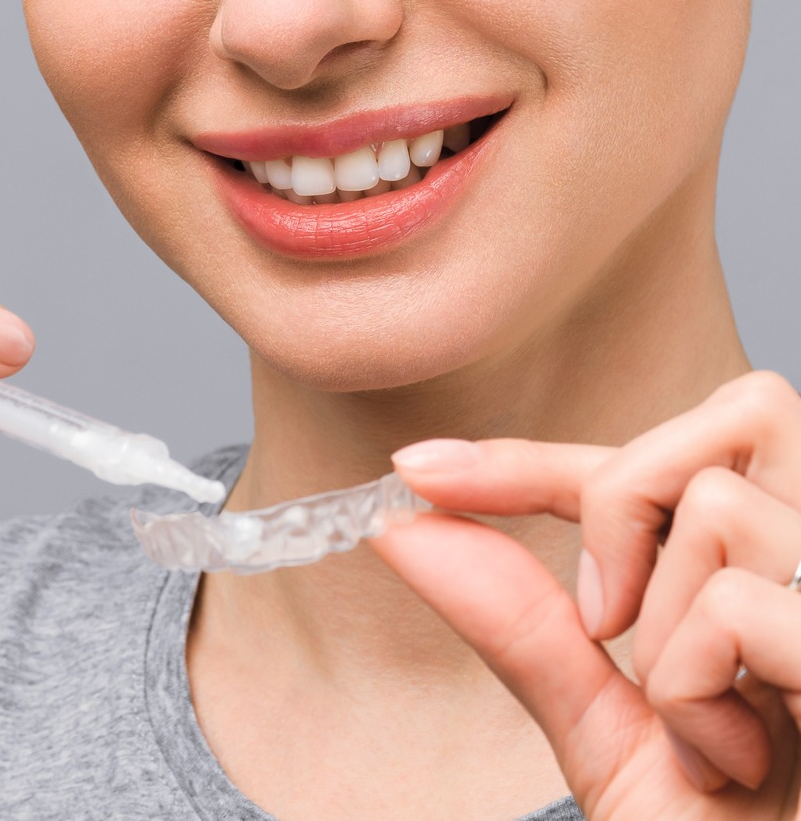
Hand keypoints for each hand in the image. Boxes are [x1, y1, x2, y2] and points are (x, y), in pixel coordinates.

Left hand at [374, 371, 800, 817]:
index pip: (658, 463)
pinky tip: (736, 759)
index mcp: (787, 572)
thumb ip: (525, 624)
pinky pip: (734, 606)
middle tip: (609, 624)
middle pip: (736, 411)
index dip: (531, 457)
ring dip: (665, 639)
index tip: (417, 471)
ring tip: (707, 736)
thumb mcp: (608, 729)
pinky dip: (692, 694)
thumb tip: (408, 528)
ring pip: (718, 509)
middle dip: (626, 506)